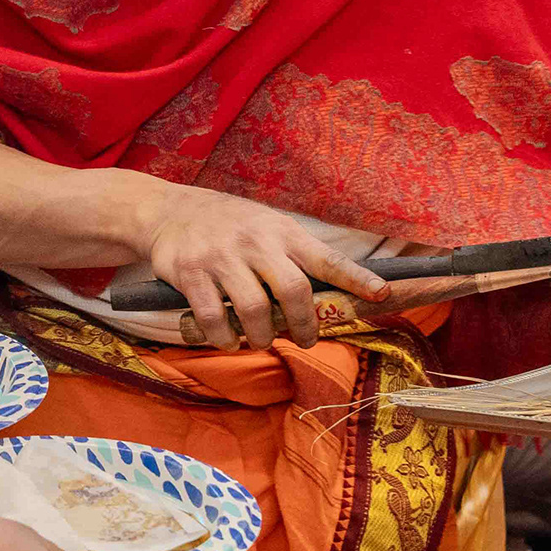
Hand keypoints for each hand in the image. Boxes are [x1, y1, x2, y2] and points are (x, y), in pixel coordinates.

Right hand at [134, 180, 386, 349]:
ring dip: (262, 336)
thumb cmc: (232, 226)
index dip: (355, 277)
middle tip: (305, 339)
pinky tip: (228, 339)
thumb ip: (296, 257)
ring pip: (253, 310)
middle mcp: (254, 242)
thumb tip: (335, 297)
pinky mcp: (190, 273)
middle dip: (304, 324)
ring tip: (261, 340)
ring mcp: (221, 257)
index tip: (381, 292)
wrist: (170, 210)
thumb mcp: (269, 227)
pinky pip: (213, 317)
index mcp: (282, 232)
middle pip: (293, 290)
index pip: (326, 258)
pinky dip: (224, 337)